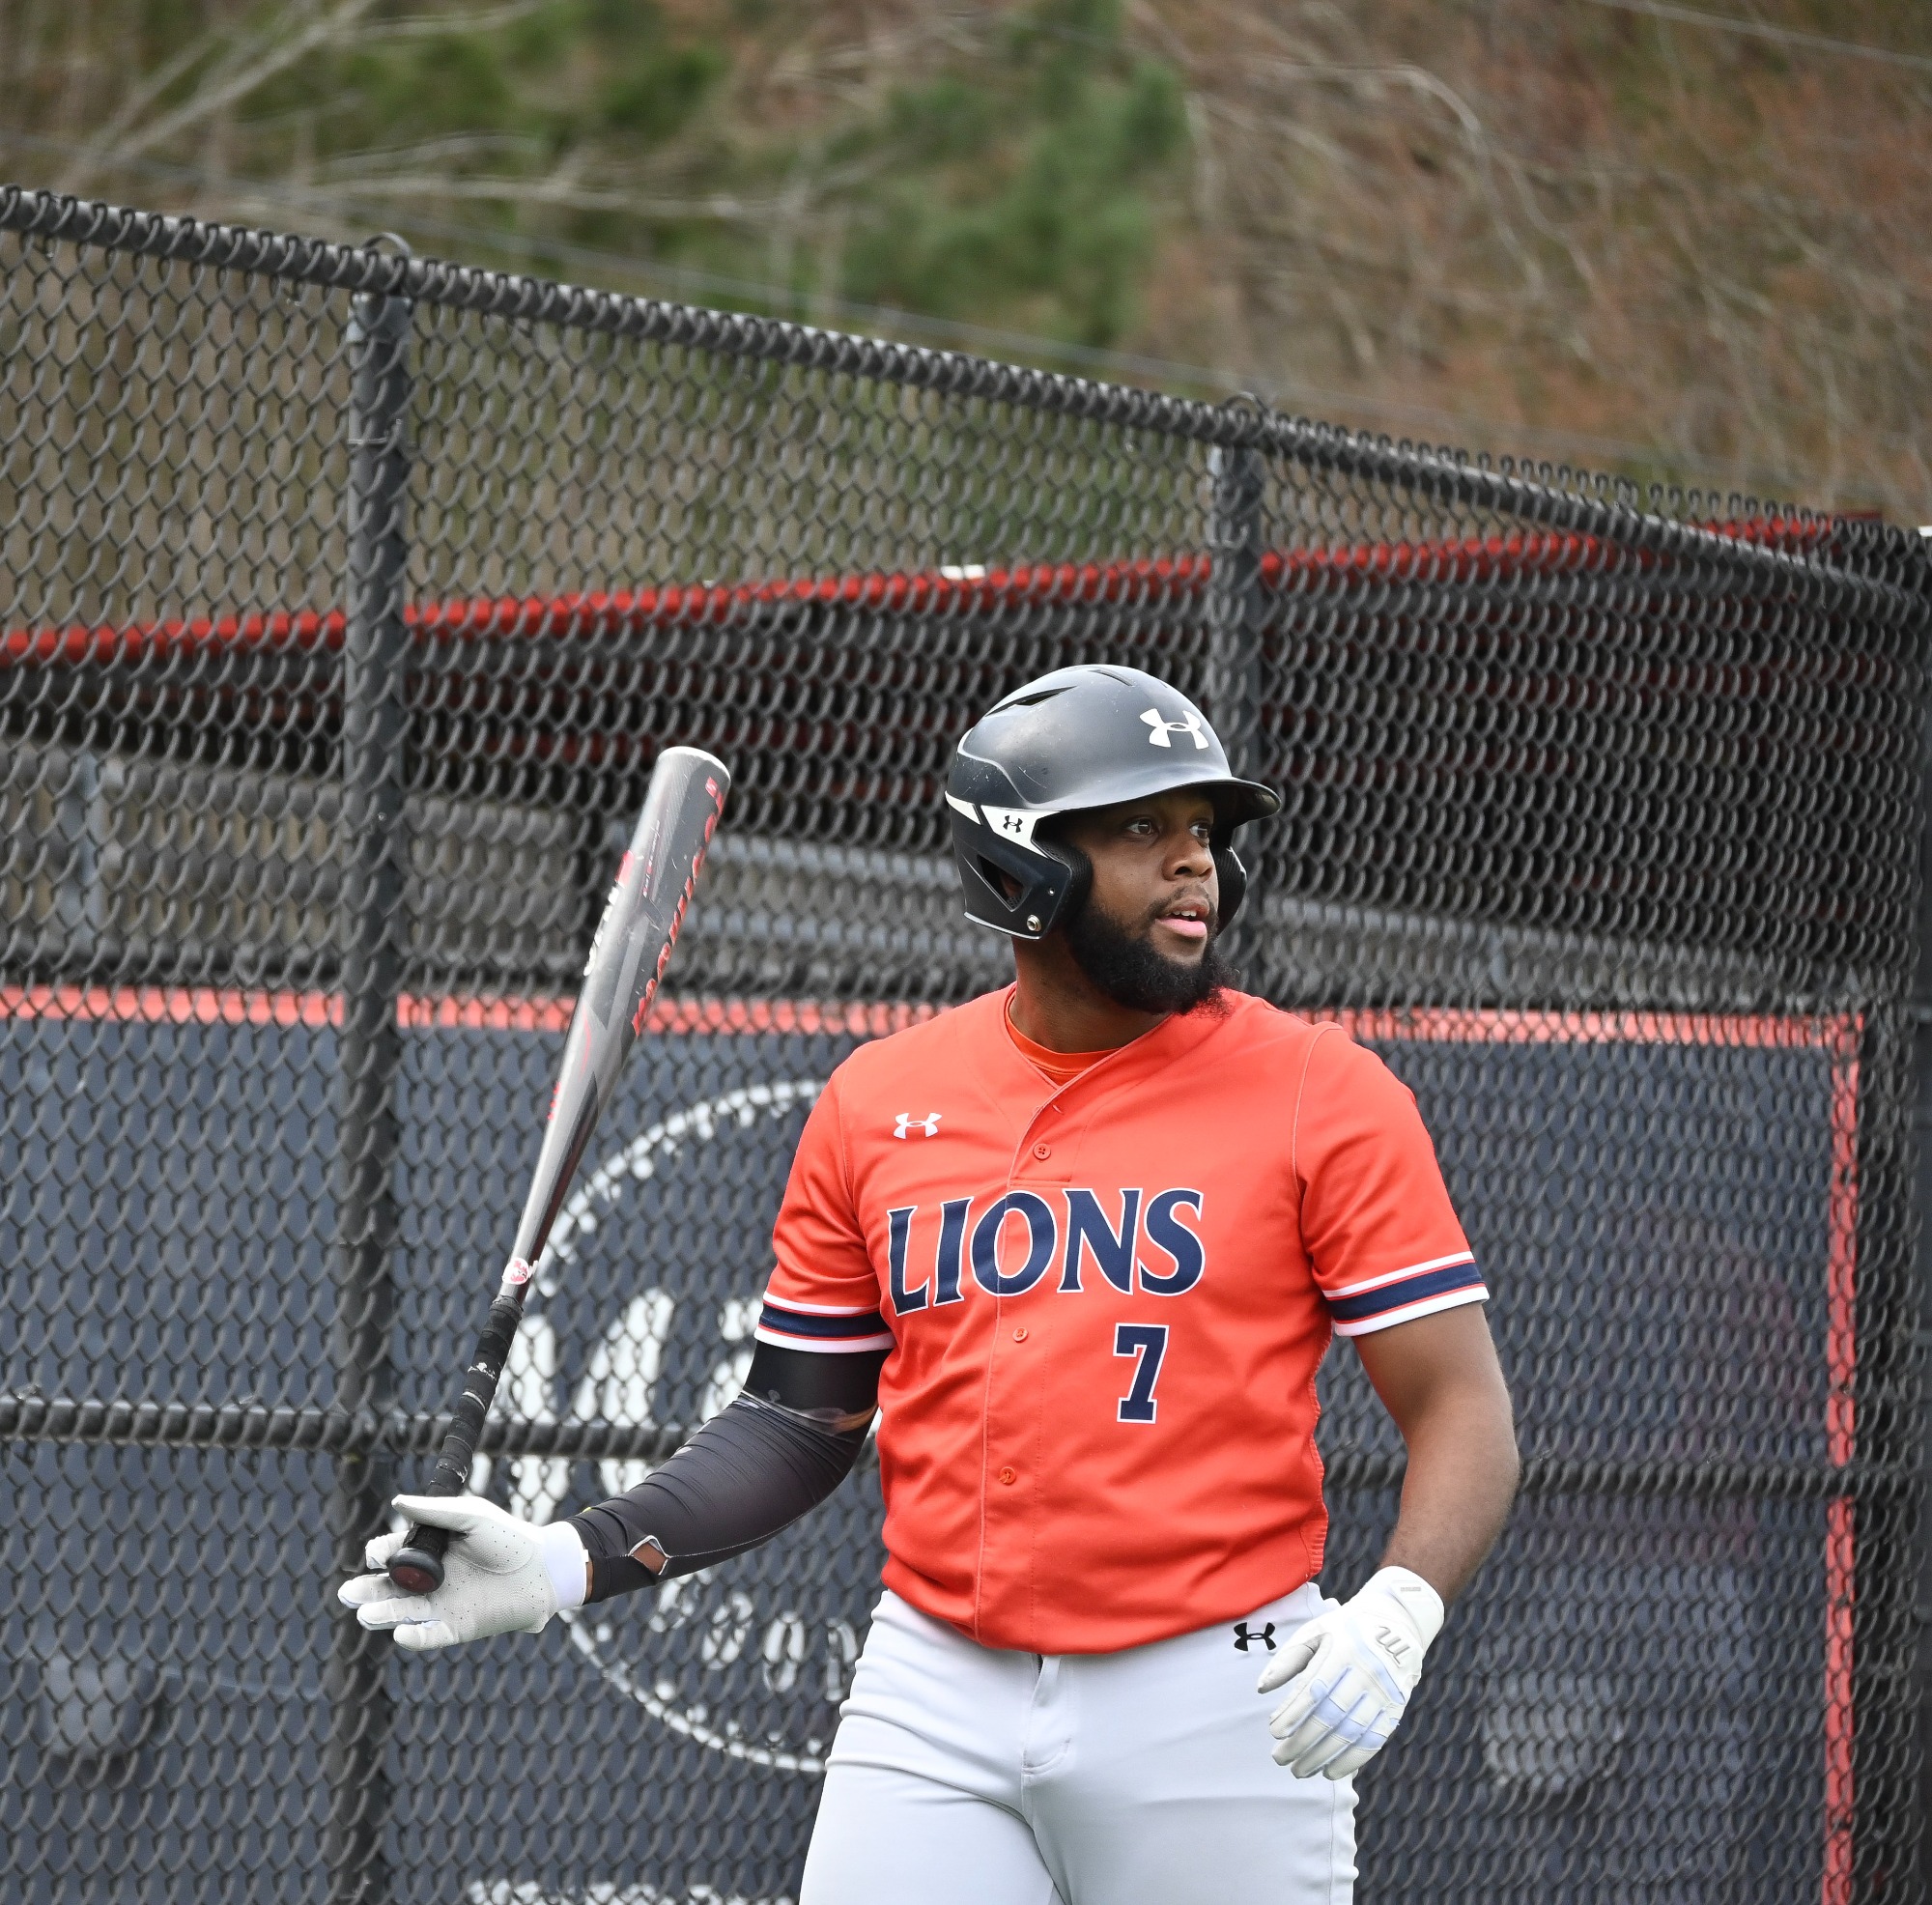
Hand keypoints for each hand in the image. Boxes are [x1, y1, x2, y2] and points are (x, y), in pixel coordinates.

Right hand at [336, 1494, 588, 1651]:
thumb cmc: (509, 1538)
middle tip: (348, 1594)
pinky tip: (400, 1633)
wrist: (543, 1568)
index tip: (377, 1555)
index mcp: (430, 1551)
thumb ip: (435, 1512)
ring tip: (366, 1613)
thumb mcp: (472, 1517)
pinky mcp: (456, 1628)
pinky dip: (413, 1637)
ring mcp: (440, 1605)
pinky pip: (428, 1636)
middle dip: (365, 1591)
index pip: (392, 1555)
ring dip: (382, 1614)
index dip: (379, 1555)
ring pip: (401, 1614)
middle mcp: (429, 1580)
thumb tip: (397, 1502)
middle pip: (387, 1588)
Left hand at [1257, 1567, 1444, 1778]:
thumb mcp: (1315, 1632)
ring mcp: (1384, 1693)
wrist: (1397, 1623)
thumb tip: (1261, 1689)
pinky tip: (1331, 1772)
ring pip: (1352, 1733)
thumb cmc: (1344, 1629)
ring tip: (1300, 1770)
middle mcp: (1366, 1672)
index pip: (1315, 1688)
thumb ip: (1288, 1659)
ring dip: (1324, 1756)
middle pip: (1331, 1715)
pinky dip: (1352, 1760)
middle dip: (1303, 1741)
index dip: (1294, 1713)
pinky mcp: (1396, 1709)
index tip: (1274, 1731)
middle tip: (1280, 1759)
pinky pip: (1374, 1741)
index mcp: (1343, 1650)